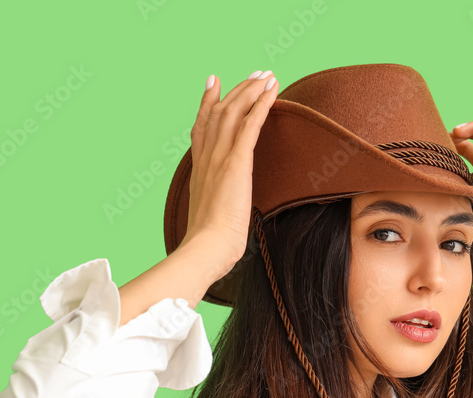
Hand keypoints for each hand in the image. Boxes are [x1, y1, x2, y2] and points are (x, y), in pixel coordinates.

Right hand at [183, 70, 278, 264]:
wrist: (206, 249)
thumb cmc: (210, 244)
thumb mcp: (210, 219)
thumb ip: (215, 207)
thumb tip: (219, 217)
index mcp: (200, 170)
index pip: (202, 128)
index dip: (208, 103)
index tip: (214, 83)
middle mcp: (206, 158)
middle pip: (219, 113)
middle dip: (237, 90)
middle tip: (254, 74)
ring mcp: (219, 158)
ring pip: (234, 112)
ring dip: (251, 91)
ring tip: (267, 76)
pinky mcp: (235, 163)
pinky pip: (250, 125)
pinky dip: (261, 104)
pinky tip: (272, 91)